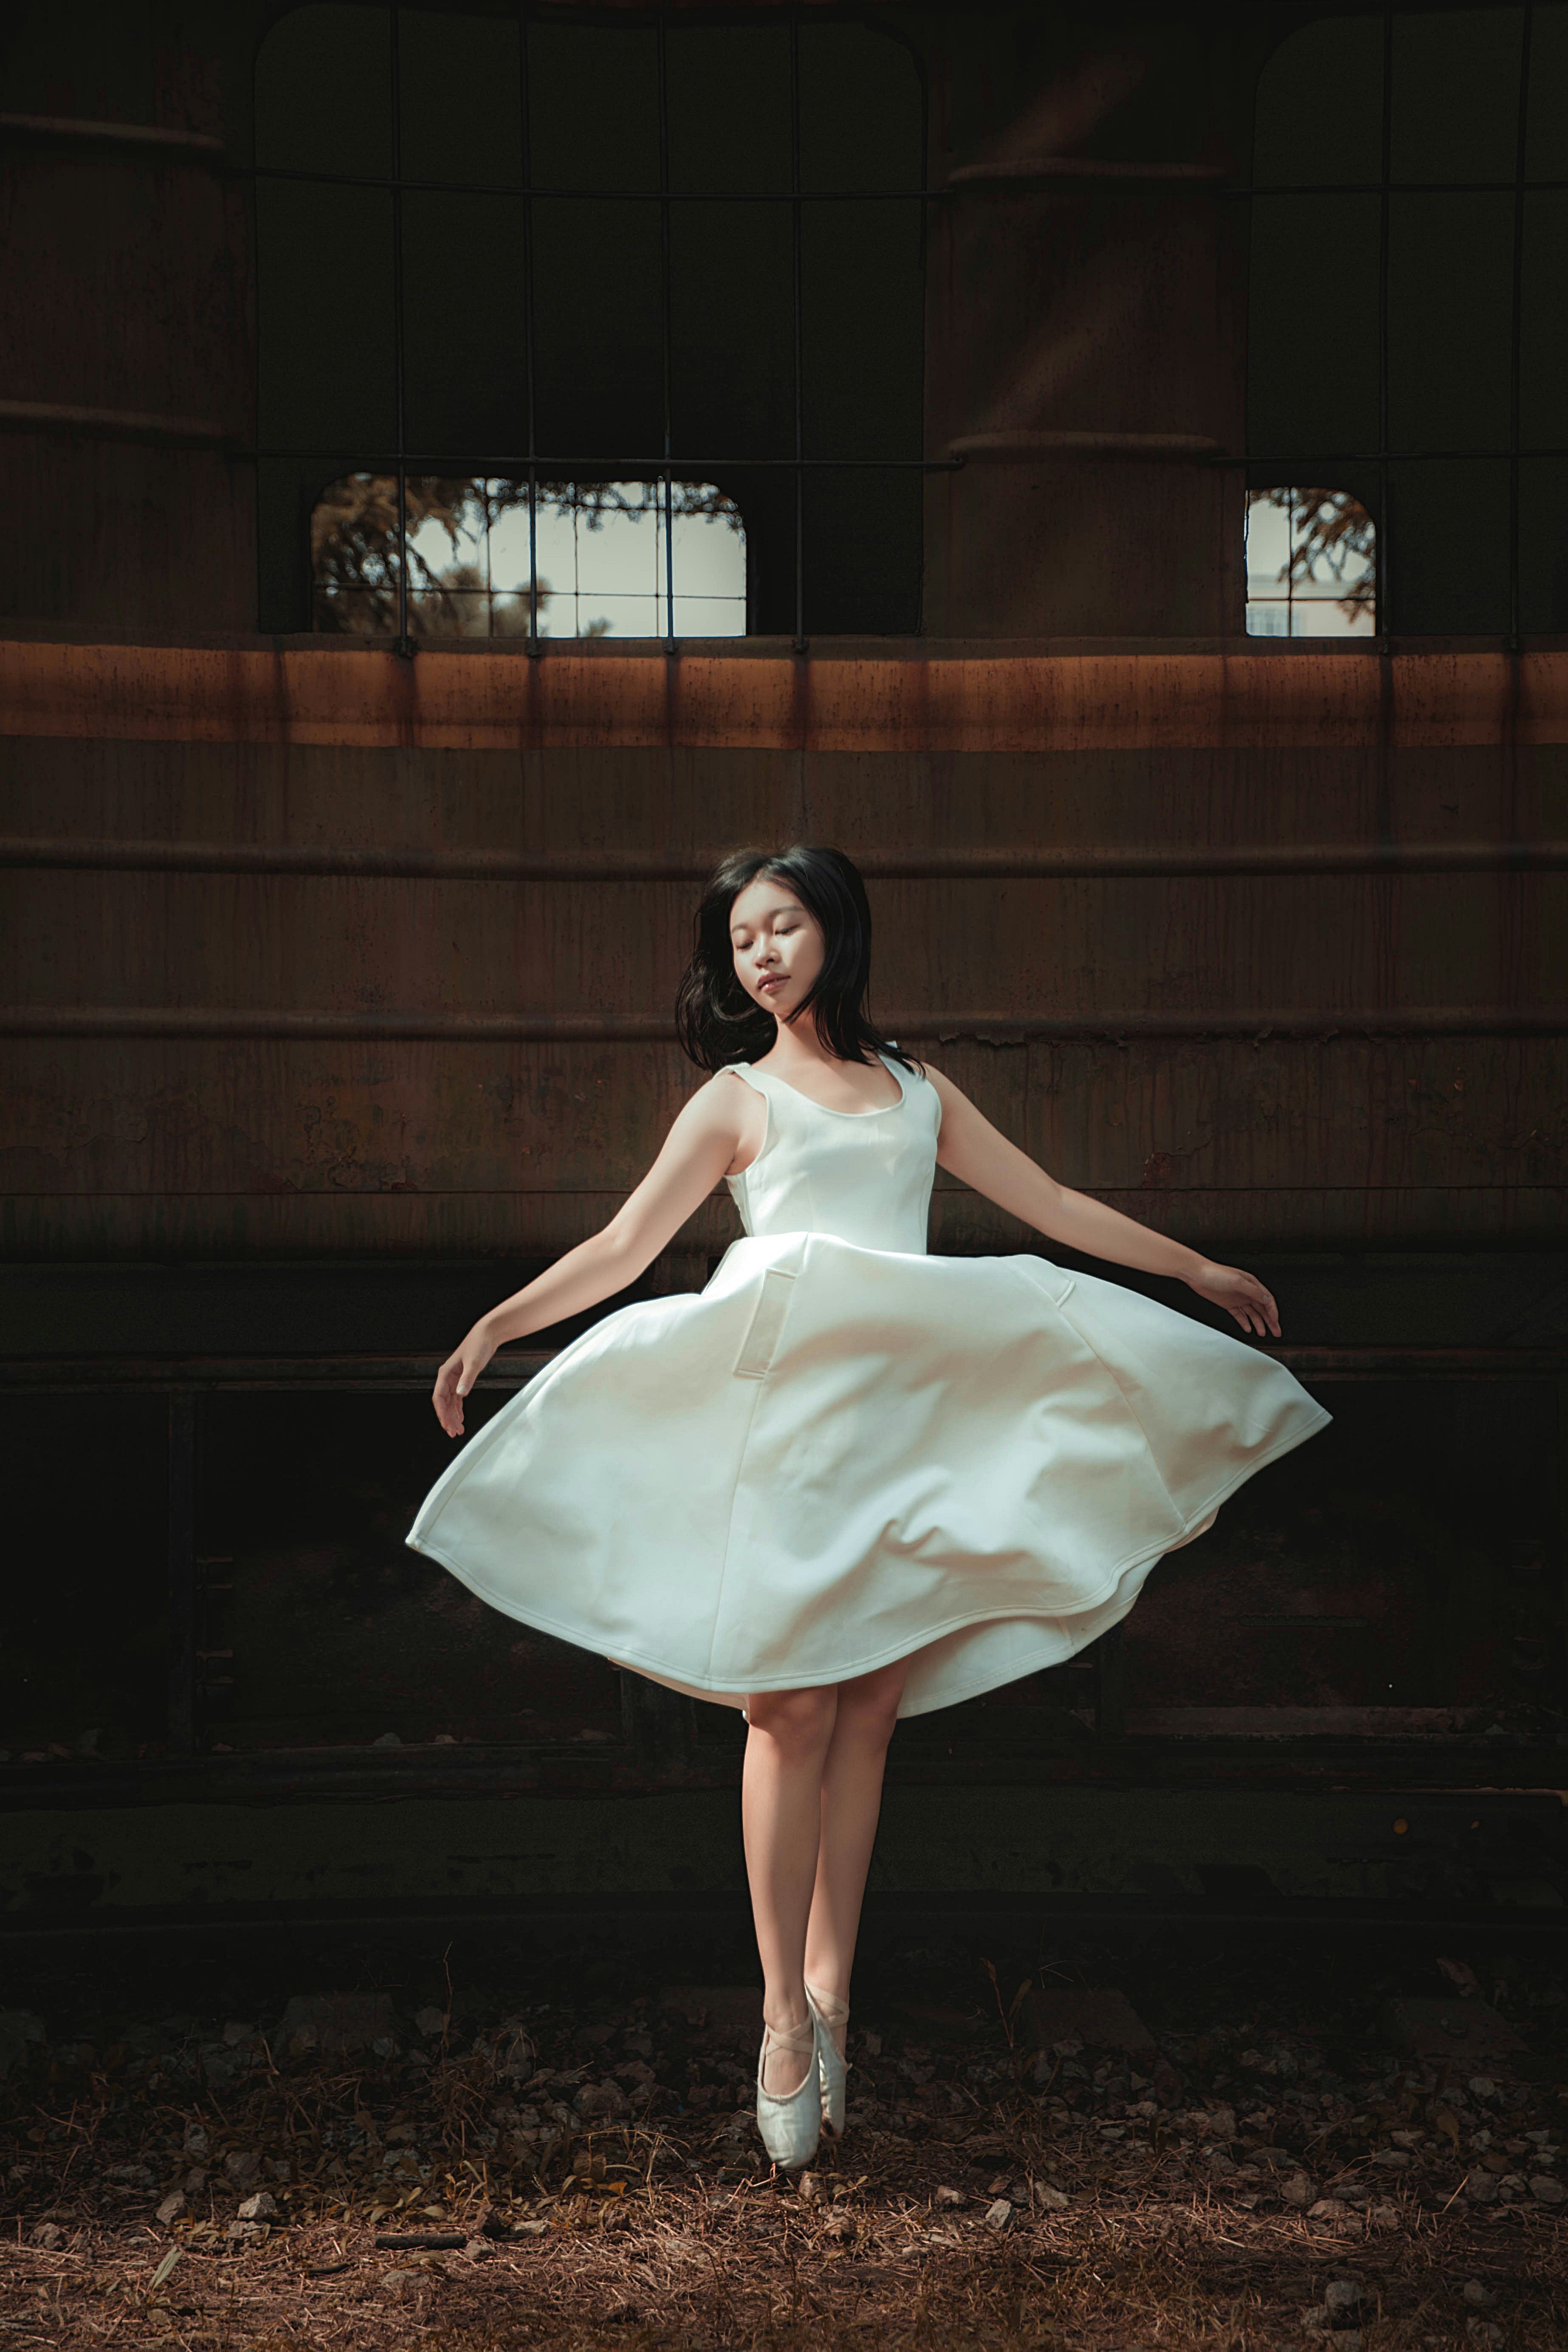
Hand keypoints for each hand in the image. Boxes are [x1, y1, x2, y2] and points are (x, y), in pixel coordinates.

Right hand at [433, 1322, 496, 1436]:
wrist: (487, 1334)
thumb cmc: (479, 1344)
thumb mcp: (474, 1363)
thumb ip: (467, 1379)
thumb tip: (460, 1394)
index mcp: (445, 1373)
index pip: (438, 1398)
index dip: (442, 1414)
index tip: (447, 1425)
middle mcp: (447, 1377)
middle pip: (443, 1403)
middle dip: (448, 1419)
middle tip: (454, 1433)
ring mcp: (454, 1378)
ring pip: (450, 1402)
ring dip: (453, 1416)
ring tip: (458, 1429)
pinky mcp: (462, 1378)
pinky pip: (457, 1398)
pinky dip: (458, 1409)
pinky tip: (461, 1417)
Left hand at [1185, 1261, 1280, 1338]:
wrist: (1197, 1275)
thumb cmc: (1215, 1273)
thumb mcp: (1237, 1281)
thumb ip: (1253, 1291)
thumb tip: (1266, 1299)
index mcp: (1251, 1283)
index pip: (1267, 1300)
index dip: (1273, 1312)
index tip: (1275, 1322)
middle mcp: (1246, 1291)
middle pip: (1262, 1308)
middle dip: (1270, 1320)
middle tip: (1276, 1331)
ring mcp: (1237, 1298)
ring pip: (1252, 1313)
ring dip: (1259, 1323)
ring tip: (1263, 1333)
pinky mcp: (1228, 1304)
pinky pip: (1239, 1315)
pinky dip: (1244, 1322)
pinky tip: (1248, 1328)